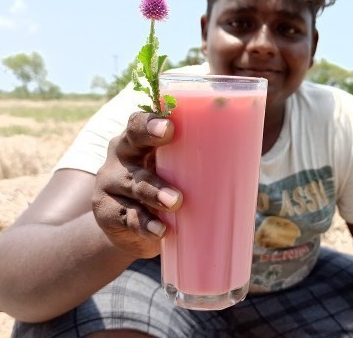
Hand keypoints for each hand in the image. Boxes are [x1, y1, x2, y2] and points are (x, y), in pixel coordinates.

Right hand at [92, 112, 182, 258]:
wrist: (128, 231)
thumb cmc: (162, 190)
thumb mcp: (174, 173)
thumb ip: (195, 163)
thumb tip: (246, 159)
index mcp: (139, 141)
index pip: (139, 122)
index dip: (151, 121)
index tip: (170, 125)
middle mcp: (121, 156)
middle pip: (130, 140)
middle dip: (149, 135)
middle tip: (169, 135)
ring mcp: (110, 184)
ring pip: (134, 184)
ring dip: (155, 191)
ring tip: (176, 201)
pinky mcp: (106, 212)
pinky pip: (127, 217)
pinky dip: (145, 224)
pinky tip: (160, 230)